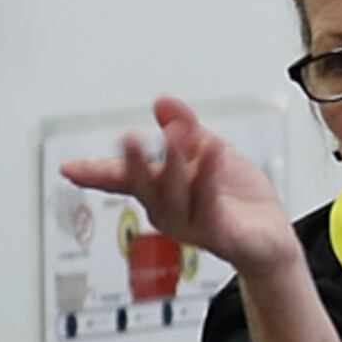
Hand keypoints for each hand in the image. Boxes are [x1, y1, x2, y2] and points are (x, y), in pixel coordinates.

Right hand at [57, 96, 300, 278]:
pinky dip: (209, 177)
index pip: (123, 180)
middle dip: (134, 164)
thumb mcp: (210, 152)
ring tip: (176, 135)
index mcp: (161, 191)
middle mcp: (169, 212)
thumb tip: (162, 100)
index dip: (96, 173)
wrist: (272, 240)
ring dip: (174, 166)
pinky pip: (211, 207)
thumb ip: (185, 126)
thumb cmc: (236, 200)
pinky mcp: (223, 235)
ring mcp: (194, 226)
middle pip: (145, 189)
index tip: (69, 168)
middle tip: (127, 138)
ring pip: (176, 198)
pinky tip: (212, 150)